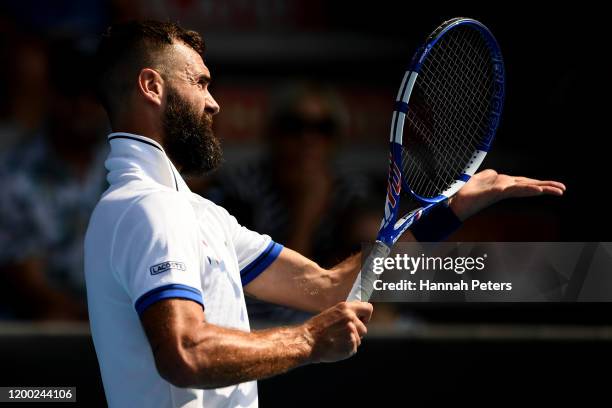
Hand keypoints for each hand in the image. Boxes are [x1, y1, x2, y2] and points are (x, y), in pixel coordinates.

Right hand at [303, 301, 372, 362]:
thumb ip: (346, 313)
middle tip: (342, 334)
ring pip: (359, 339)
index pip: (368, 308)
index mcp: (346, 308)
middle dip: (356, 332)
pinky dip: (346, 349)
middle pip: (364, 328)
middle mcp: (351, 319)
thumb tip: (359, 314)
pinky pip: (354, 348)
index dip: (365, 316)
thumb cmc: (317, 328)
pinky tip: (336, 347)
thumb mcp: (332, 313)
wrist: (307, 342)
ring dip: (351, 341)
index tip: (360, 321)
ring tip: (337, 340)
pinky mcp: (351, 347)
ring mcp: (351, 333)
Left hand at [449, 169, 565, 220]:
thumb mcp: (479, 179)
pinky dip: (526, 189)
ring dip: (541, 188)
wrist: (454, 202)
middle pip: (529, 184)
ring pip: (525, 187)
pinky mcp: (495, 192)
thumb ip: (489, 176)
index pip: (524, 182)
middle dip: (546, 187)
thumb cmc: (465, 193)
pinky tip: (537, 190)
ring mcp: (501, 190)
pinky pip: (514, 189)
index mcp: (502, 184)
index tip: (554, 186)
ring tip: (557, 190)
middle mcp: (504, 187)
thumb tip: (495, 173)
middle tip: (563, 189)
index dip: (539, 183)